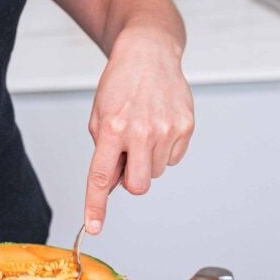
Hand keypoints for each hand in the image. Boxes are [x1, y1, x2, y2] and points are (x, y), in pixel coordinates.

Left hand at [84, 31, 194, 233]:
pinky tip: (158, 125)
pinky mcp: (185, 127)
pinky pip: (173, 159)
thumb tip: (111, 183)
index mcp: (112, 128)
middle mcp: (141, 131)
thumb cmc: (121, 82)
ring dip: (147, 160)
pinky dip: (163, 149)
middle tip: (127, 155)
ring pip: (156, 172)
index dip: (96, 205)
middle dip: (131, 178)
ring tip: (143, 129)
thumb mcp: (99, 113)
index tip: (94, 227)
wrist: (149, 52)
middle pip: (137, 185)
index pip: (101, 176)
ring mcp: (166, 130)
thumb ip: (103, 149)